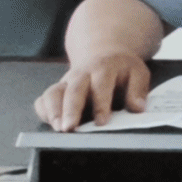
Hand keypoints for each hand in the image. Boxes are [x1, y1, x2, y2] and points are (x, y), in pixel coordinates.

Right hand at [35, 53, 152, 131]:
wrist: (104, 54)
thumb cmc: (121, 68)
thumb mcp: (138, 73)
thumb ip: (138, 90)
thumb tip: (138, 108)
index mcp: (104, 68)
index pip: (101, 86)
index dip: (101, 104)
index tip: (102, 121)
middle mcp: (82, 74)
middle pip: (74, 90)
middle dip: (70, 110)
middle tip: (69, 128)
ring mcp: (66, 82)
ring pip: (53, 93)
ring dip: (53, 111)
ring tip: (58, 128)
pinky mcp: (56, 90)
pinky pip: (44, 99)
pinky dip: (44, 111)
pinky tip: (50, 123)